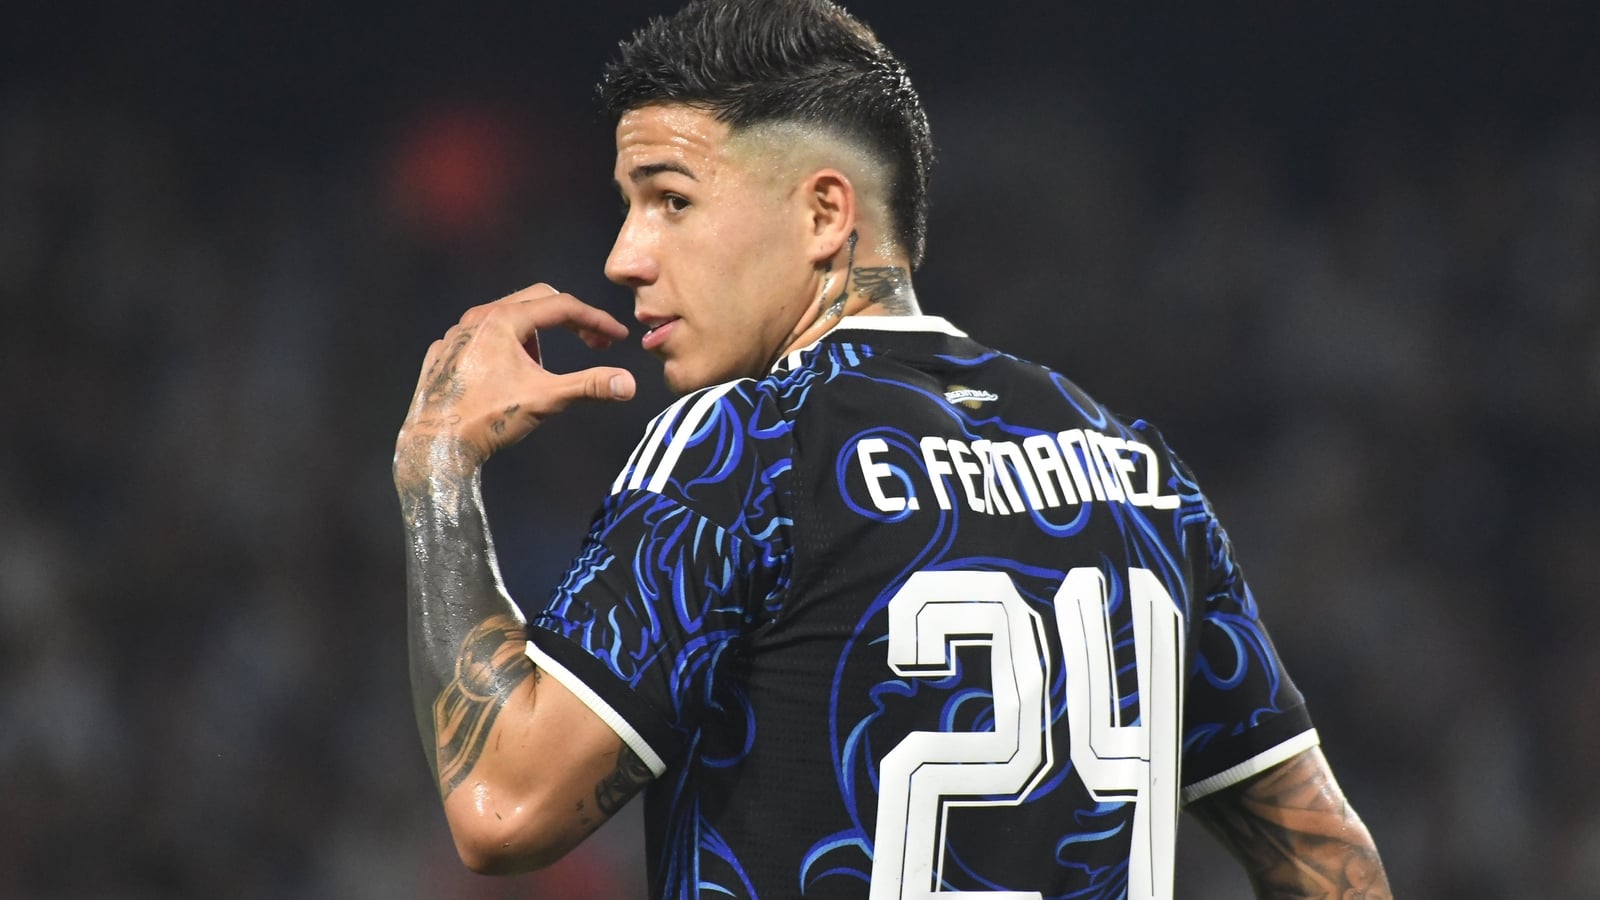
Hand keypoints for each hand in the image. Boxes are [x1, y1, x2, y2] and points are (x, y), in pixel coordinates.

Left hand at [396, 284, 636, 470]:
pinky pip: (482, 338)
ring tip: (543, 370)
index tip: (618, 338)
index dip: (596, 321)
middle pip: (537, 302)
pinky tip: (508, 375)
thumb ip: (590, 386)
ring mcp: (456, 334)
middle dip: (571, 322)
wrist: (435, 445)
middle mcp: (477, 318)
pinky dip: (506, 347)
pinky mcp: (443, 353)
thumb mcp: (546, 399)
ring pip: (508, 319)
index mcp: (503, 320)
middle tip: (594, 346)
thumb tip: (629, 384)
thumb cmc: (488, 419)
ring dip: (537, 336)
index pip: (563, 307)